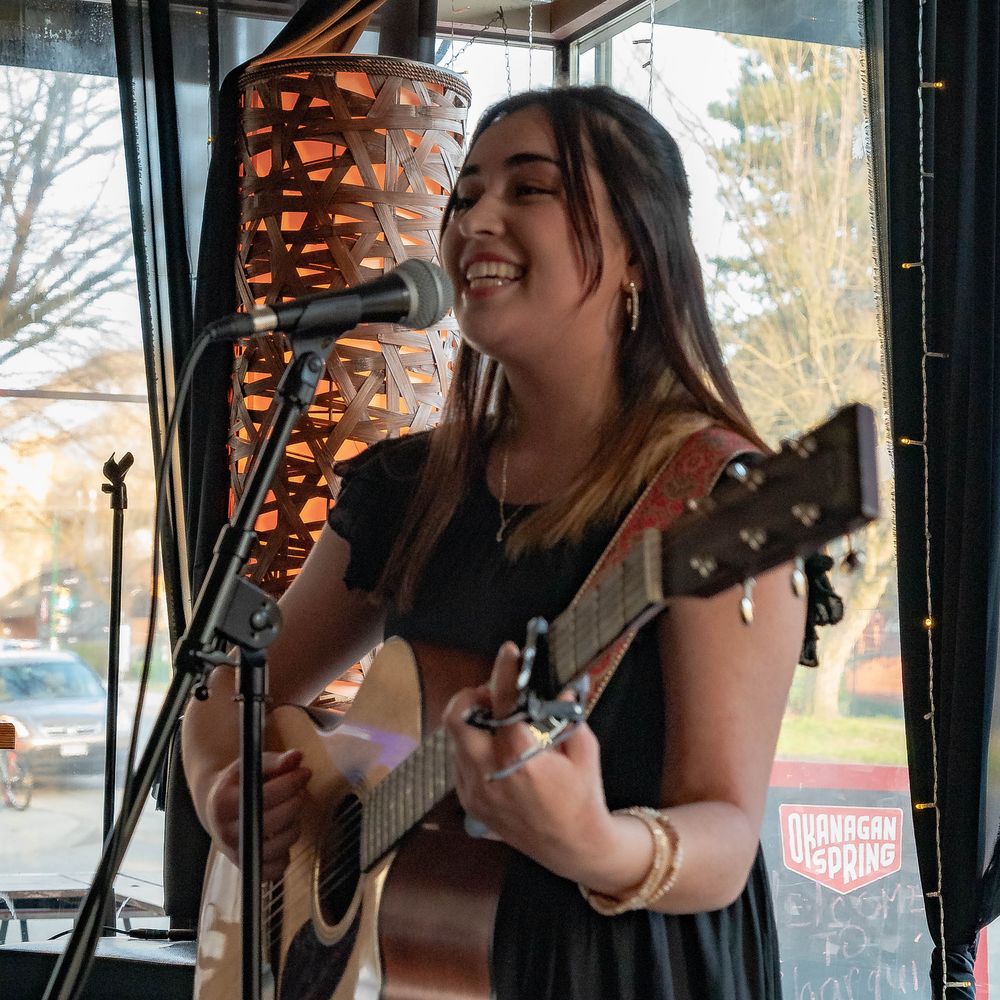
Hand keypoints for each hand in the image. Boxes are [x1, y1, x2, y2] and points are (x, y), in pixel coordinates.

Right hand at [205, 748, 310, 882]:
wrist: (217, 808)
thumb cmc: (238, 783)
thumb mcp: (250, 766)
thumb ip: (274, 761)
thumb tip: (297, 757)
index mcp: (223, 803)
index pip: (265, 795)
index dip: (290, 783)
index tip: (304, 772)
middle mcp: (226, 832)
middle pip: (274, 821)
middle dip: (295, 802)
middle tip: (300, 791)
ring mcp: (235, 853)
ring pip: (279, 846)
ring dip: (293, 826)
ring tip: (290, 811)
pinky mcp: (246, 868)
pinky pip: (275, 869)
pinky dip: (285, 855)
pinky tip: (282, 835)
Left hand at [443, 642, 616, 884]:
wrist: (574, 850)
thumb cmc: (583, 798)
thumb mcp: (584, 750)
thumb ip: (566, 714)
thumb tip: (559, 686)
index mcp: (521, 759)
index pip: (504, 703)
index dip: (505, 672)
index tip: (509, 651)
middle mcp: (489, 775)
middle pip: (457, 717)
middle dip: (473, 696)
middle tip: (496, 695)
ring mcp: (475, 790)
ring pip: (456, 738)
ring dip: (475, 721)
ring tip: (502, 722)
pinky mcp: (469, 802)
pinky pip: (460, 760)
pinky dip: (475, 745)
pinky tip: (499, 749)